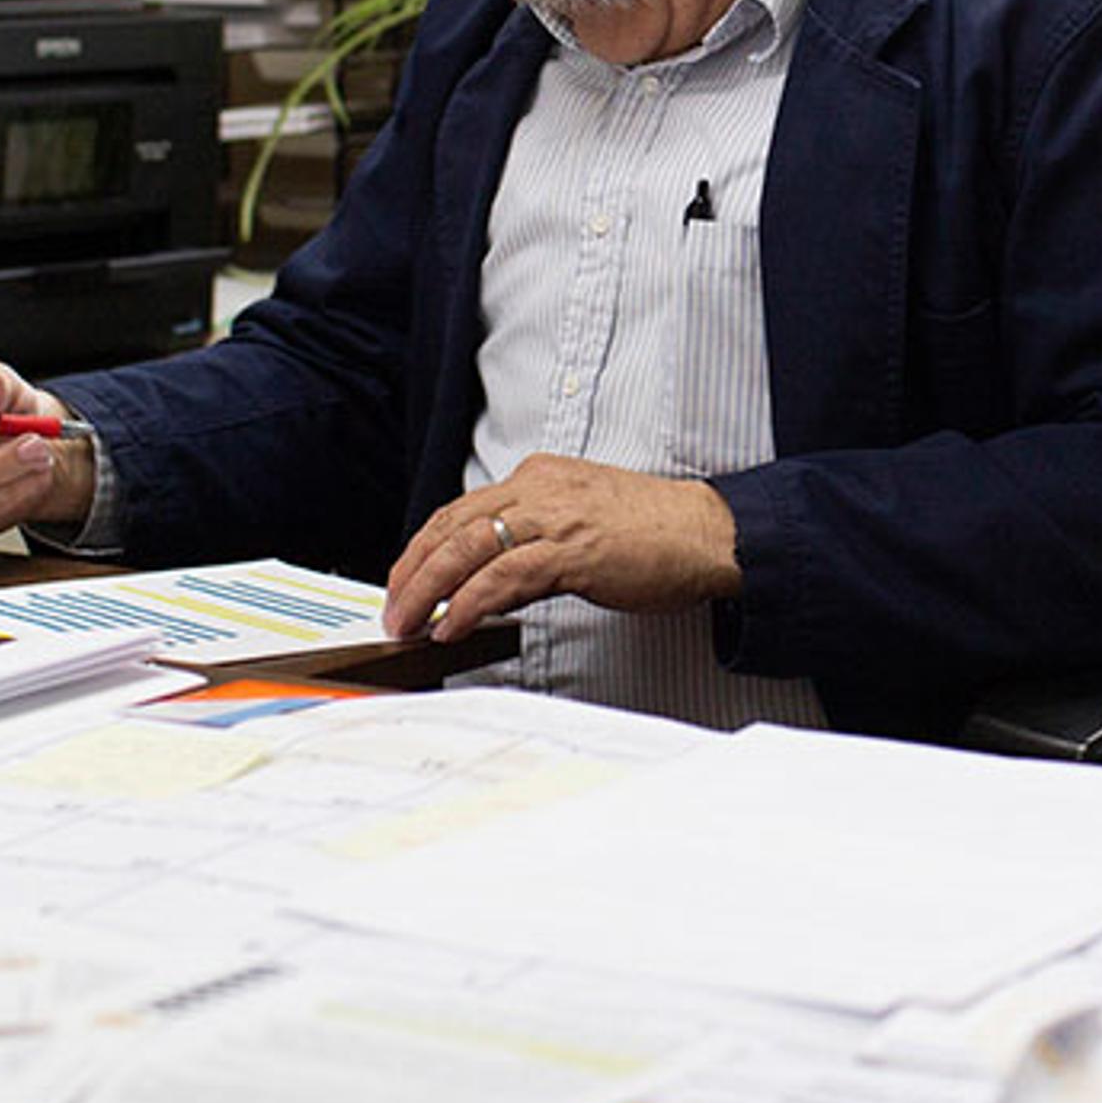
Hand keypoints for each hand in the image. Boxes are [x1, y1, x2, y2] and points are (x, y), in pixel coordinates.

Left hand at [380, 454, 739, 641]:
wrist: (708, 533)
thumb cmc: (655, 533)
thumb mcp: (580, 520)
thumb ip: (534, 538)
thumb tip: (488, 578)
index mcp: (539, 477)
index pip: (459, 509)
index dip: (422, 548)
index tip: (403, 580)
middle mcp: (540, 488)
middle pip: (451, 526)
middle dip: (412, 572)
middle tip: (392, 609)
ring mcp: (556, 517)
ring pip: (467, 548)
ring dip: (429, 591)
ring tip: (409, 623)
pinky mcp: (573, 550)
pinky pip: (504, 577)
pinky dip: (470, 604)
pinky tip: (452, 625)